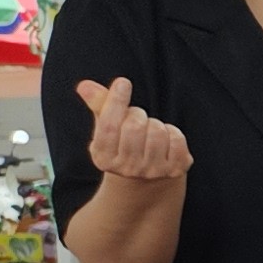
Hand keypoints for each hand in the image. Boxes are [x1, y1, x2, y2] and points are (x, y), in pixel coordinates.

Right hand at [75, 78, 191, 185]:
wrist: (147, 180)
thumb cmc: (123, 144)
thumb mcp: (107, 128)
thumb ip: (98, 106)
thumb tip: (85, 85)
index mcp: (103, 157)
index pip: (108, 125)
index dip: (116, 101)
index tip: (123, 82)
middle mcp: (126, 168)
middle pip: (134, 126)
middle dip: (137, 114)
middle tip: (137, 119)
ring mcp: (152, 171)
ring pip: (157, 131)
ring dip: (155, 124)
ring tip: (149, 133)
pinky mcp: (175, 170)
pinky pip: (177, 138)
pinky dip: (173, 132)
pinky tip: (166, 141)